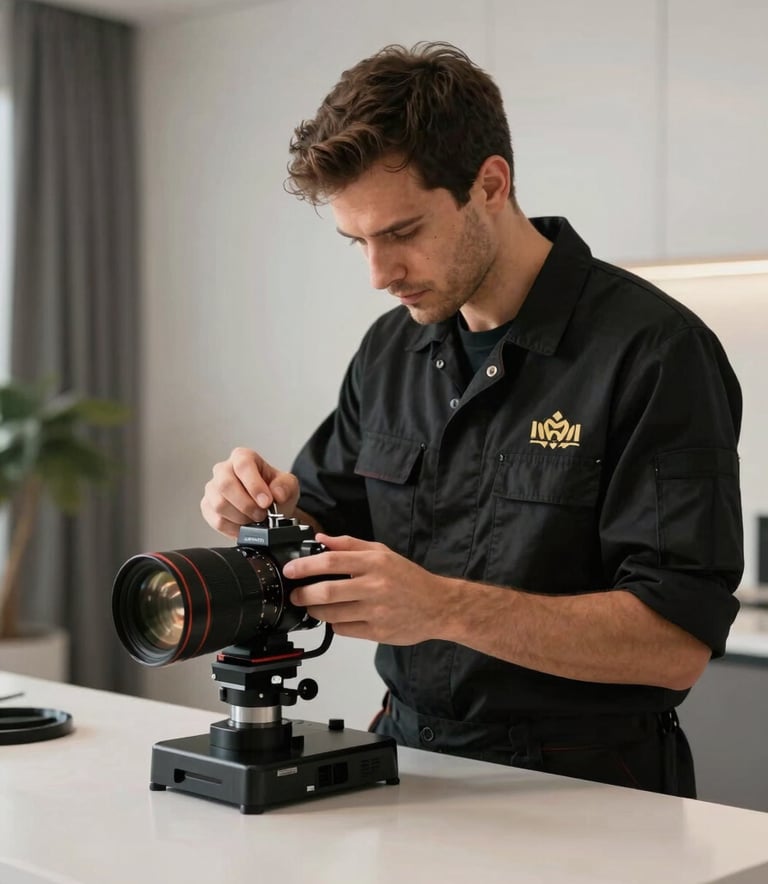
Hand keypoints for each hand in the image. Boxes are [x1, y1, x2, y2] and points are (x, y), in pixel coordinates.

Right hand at [200, 447, 299, 537]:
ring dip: (241, 517)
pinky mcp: (208, 507)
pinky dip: (234, 528)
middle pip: (225, 485)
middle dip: (246, 505)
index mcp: (243, 457)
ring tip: (255, 519)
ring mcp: (213, 489)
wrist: (269, 509)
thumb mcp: (288, 485)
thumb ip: (285, 486)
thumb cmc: (274, 491)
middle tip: (262, 514)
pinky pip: (216, 520)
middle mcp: (224, 470)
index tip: (266, 502)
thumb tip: (277, 493)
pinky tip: (245, 526)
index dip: (254, 485)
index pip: (243, 465)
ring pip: (219, 505)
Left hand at [284, 534, 448, 644]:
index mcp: (375, 562)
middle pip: (327, 591)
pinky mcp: (378, 632)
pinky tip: (337, 618)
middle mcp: (375, 586)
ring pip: (332, 614)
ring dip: (316, 611)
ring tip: (313, 606)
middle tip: (296, 594)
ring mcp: (376, 611)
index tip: (290, 570)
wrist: (438, 606)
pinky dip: (334, 624)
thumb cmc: (409, 578)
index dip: (305, 566)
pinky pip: (344, 630)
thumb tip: (321, 539)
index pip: (331, 561)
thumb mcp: (382, 553)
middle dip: (303, 594)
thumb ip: (350, 545)